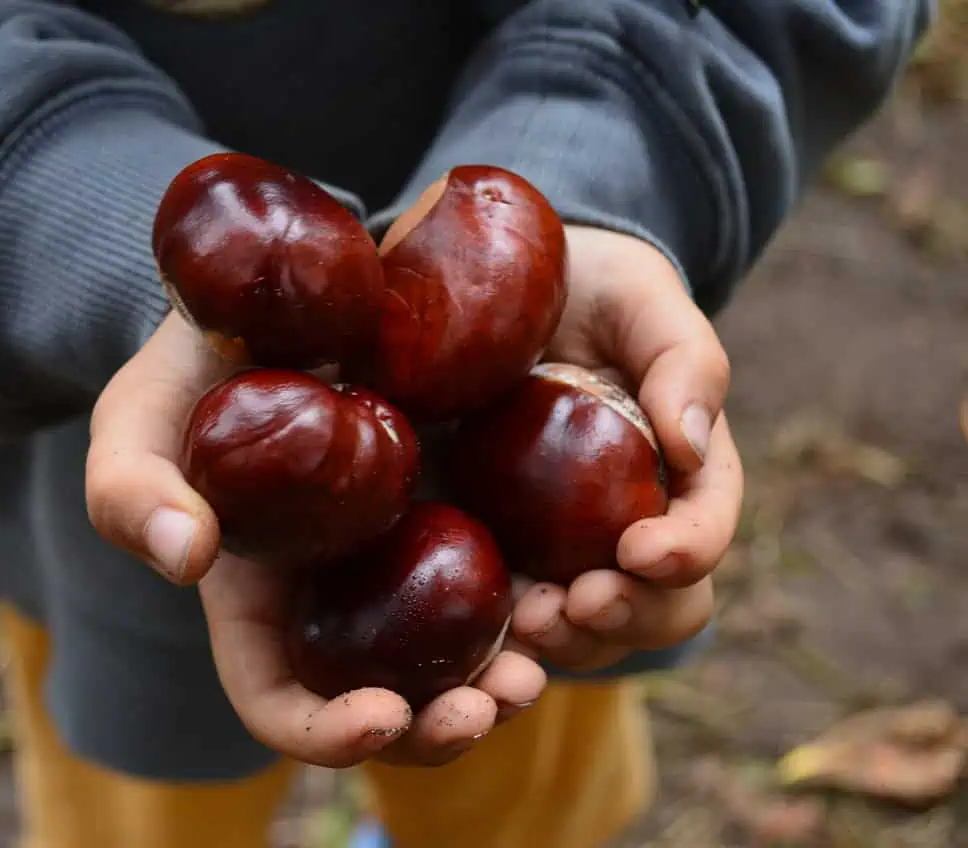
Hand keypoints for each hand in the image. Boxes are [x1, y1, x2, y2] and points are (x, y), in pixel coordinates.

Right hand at [85, 312, 545, 768]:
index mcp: (255, 608)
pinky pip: (501, 578)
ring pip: (454, 658)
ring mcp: (399, 563)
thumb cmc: (188, 368)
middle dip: (438, 727)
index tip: (381, 714)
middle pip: (386, 706)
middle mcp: (334, 604)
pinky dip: (533, 602)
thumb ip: (133, 488)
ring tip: (536, 664)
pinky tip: (567, 586)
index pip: (281, 705)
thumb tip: (188, 556)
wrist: (275, 296)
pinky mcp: (457, 514)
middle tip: (493, 700)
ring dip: (498, 682)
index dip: (326, 733)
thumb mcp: (136, 418)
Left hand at [508, 226, 743, 671]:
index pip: (705, 530)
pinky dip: (496, 639)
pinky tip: (471, 630)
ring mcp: (558, 547)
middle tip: (576, 603)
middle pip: (654, 606)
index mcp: (681, 474)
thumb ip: (683, 361)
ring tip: (525, 623)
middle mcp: (626, 525)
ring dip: (563, 641)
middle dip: (625, 617)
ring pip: (584, 631)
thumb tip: (692, 444)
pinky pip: (503, 617)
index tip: (641, 550)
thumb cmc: (592, 289)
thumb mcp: (641, 302)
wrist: (506, 290)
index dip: (684, 553)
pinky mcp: (493, 548)